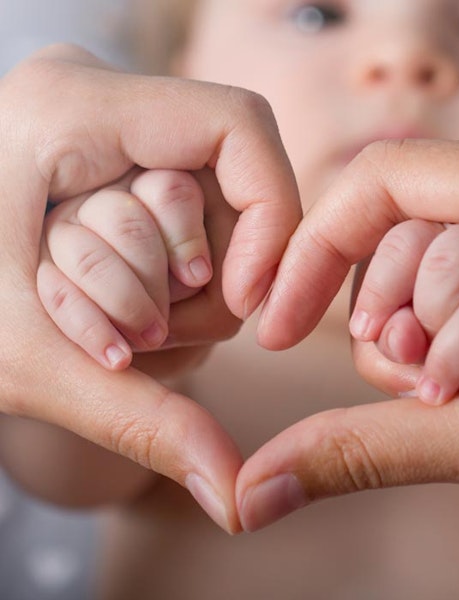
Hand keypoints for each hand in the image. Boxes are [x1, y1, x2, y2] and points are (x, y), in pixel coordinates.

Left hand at [0, 45, 300, 532]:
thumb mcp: (32, 363)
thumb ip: (143, 420)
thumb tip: (232, 497)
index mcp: (72, 107)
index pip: (238, 127)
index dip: (272, 216)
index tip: (248, 300)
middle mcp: (100, 100)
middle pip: (227, 191)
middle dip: (195, 283)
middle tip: (132, 332)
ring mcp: (110, 127)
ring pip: (211, 218)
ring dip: (173, 293)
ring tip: (110, 323)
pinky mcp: (116, 160)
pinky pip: (187, 222)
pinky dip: (165, 284)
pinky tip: (115, 307)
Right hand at [237, 139, 458, 530]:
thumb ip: (368, 453)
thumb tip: (259, 489)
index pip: (386, 179)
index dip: (317, 247)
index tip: (280, 322)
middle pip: (405, 232)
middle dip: (390, 320)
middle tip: (416, 386)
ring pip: (432, 264)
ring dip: (421, 338)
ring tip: (453, 392)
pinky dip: (449, 337)